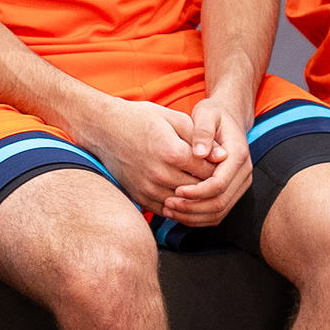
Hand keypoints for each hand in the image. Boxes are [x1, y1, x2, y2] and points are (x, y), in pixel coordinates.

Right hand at [66, 92, 230, 218]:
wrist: (104, 128)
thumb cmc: (140, 119)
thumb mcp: (173, 118)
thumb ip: (200, 137)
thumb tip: (223, 155)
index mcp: (171, 152)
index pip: (209, 170)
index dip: (221, 168)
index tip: (224, 164)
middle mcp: (159, 174)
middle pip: (199, 189)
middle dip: (212, 186)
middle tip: (220, 179)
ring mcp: (147, 188)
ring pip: (184, 204)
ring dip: (198, 199)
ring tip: (206, 189)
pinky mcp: (139, 197)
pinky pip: (166, 210)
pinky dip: (180, 208)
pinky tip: (187, 198)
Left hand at [154, 95, 252, 228]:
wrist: (228, 117)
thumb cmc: (213, 115)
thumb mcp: (206, 114)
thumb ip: (203, 131)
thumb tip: (199, 153)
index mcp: (238, 155)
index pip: (219, 184)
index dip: (197, 192)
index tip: (176, 190)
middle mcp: (244, 173)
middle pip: (220, 203)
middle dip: (193, 208)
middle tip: (168, 204)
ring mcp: (240, 184)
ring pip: (219, 212)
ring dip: (193, 216)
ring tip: (169, 210)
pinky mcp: (233, 192)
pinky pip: (217, 213)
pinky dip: (198, 217)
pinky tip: (178, 212)